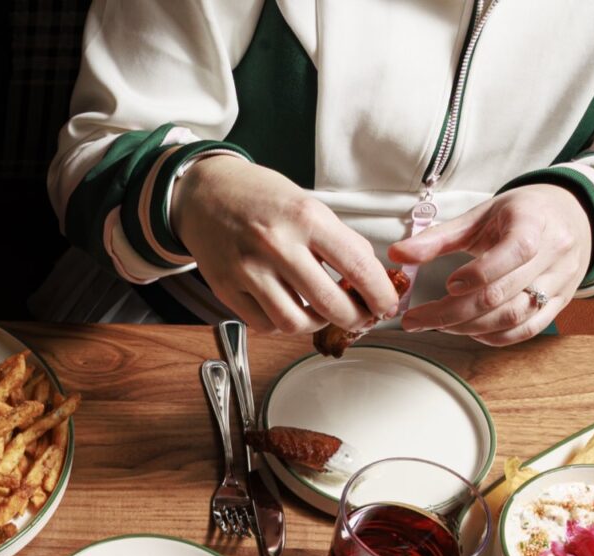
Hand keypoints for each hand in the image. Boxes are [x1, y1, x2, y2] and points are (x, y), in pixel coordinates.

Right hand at [170, 156, 398, 334]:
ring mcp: (247, 269)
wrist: (205, 193)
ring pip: (294, 323)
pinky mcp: (226, 288)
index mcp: (305, 217)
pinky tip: (288, 306)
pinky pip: (264, 324)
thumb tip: (370, 278)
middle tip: (361, 317)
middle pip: (330, 304)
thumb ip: (338, 241)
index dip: (380, 294)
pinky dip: (282, 323)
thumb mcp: (307, 204)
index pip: (357, 267)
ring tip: (321, 313)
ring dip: (316, 324)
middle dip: (355, 318)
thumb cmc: (260, 197)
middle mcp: (276, 244)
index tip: (388, 305)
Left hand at [392, 185, 591, 344]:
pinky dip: (493, 336)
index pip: (515, 251)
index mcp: (535, 222)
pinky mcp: (560, 303)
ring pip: (515, 316)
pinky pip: (526, 330)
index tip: (447, 284)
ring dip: (470, 327)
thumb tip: (397, 254)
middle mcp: (554, 253)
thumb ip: (438, 237)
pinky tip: (468, 330)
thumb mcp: (481, 216)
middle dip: (454, 312)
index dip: (479, 274)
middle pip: (504, 294)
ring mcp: (560, 281)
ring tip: (438, 324)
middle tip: (417, 320)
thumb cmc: (519, 215)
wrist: (570, 217)